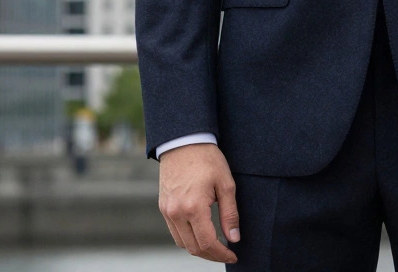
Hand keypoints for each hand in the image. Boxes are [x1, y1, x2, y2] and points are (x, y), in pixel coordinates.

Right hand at [157, 143, 239, 263]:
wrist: (183, 141)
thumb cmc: (207, 159)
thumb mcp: (226, 184)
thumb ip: (230, 214)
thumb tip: (234, 238)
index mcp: (193, 207)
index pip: (208, 243)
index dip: (222, 254)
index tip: (233, 255)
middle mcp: (176, 212)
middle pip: (193, 247)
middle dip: (212, 255)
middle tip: (227, 253)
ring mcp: (167, 210)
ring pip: (182, 242)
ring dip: (199, 248)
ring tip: (215, 246)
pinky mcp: (163, 206)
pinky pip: (174, 231)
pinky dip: (187, 238)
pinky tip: (201, 234)